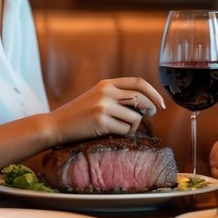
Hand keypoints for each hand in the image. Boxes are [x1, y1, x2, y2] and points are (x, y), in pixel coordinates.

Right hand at [48, 77, 166, 143]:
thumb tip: (146, 104)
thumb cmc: (79, 114)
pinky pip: (125, 130)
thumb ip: (117, 95)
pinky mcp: (101, 122)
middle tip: (152, 115)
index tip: (161, 104)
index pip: (138, 83)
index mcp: (106, 84)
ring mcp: (103, 106)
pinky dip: (125, 134)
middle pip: (141, 99)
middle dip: (150, 109)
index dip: (154, 93)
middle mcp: (106, 92)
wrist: (56, 125)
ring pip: (135, 117)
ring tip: (122, 128)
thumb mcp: (97, 96)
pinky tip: (114, 134)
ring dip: (133, 127)